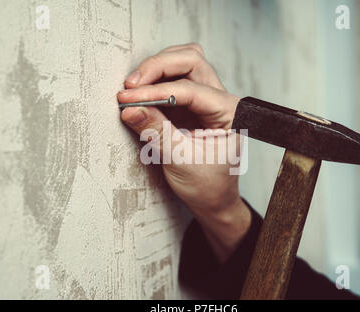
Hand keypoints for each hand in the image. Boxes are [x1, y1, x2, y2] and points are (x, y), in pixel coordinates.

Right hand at [117, 43, 250, 261]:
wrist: (213, 201)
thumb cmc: (207, 186)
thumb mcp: (180, 161)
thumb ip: (156, 132)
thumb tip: (130, 108)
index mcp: (230, 114)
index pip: (191, 90)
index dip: (157, 91)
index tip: (129, 98)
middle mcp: (222, 100)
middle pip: (191, 61)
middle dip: (158, 67)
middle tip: (131, 86)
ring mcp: (208, 99)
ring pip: (183, 63)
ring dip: (157, 69)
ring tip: (133, 89)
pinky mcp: (192, 105)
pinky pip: (174, 80)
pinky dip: (155, 81)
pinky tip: (140, 94)